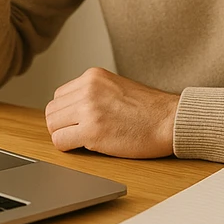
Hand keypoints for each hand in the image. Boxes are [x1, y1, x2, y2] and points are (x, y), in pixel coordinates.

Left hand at [45, 67, 178, 158]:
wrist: (171, 120)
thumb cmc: (149, 109)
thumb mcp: (116, 87)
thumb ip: (93, 93)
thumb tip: (70, 109)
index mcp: (92, 76)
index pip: (60, 96)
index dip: (68, 112)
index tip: (80, 121)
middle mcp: (87, 88)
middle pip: (52, 110)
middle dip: (62, 125)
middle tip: (79, 133)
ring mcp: (88, 109)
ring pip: (53, 126)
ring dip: (65, 136)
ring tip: (85, 139)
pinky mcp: (92, 130)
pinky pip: (60, 141)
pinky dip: (69, 147)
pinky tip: (87, 146)